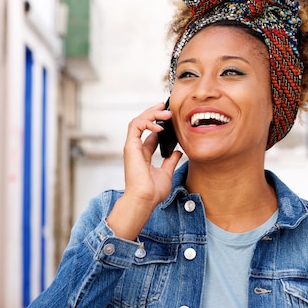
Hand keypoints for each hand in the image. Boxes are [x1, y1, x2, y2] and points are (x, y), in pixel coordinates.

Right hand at [106, 103, 182, 239]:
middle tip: (166, 107)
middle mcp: (136, 149)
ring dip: (151, 114)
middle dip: (154, 113)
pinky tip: (159, 126)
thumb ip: (170, 161)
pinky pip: (136, 126)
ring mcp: (132, 147)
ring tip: (165, 112)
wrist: (145, 200)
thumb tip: (177, 152)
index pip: (150, 134)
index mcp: (143, 155)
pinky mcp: (130, 147)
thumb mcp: (166, 173)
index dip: (159, 124)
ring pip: (138, 121)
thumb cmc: (152, 192)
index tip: (171, 118)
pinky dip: (147, 122)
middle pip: (142, 124)